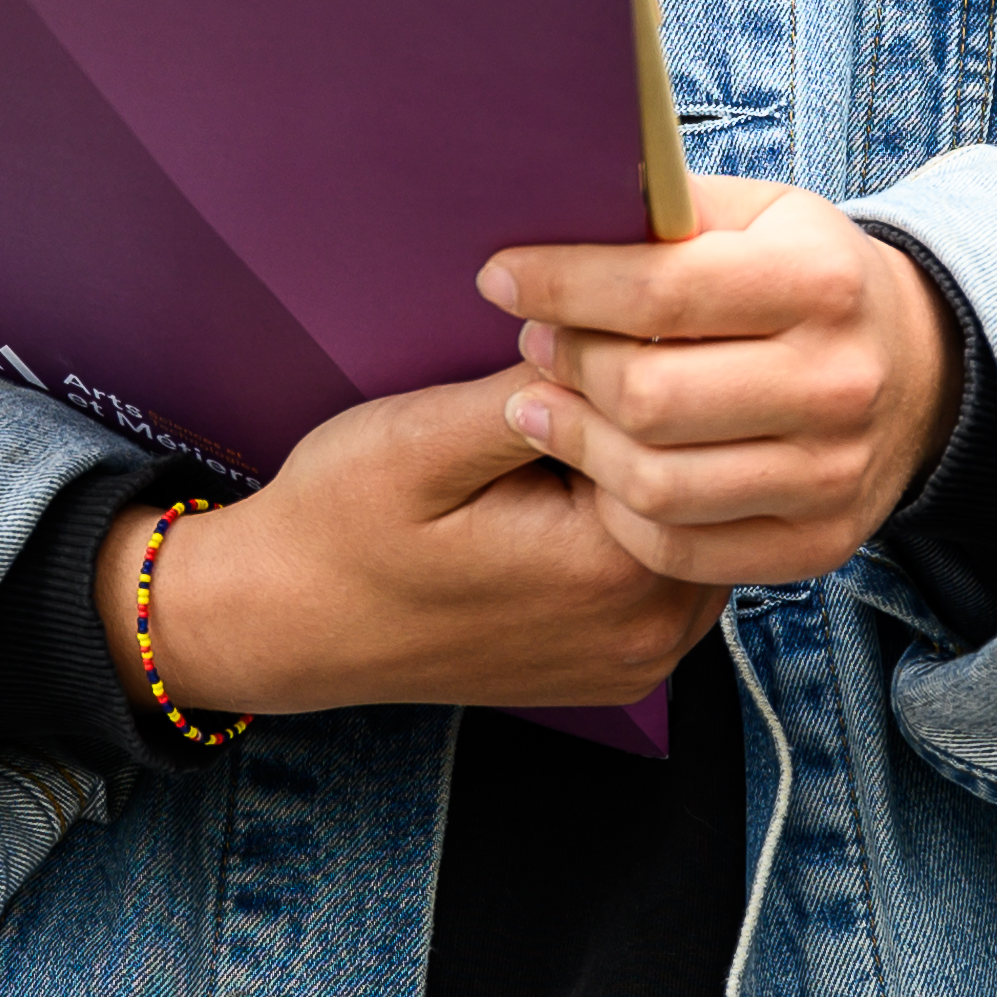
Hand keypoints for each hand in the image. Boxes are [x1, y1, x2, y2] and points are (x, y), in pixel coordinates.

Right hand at [103, 379, 714, 721]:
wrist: (289, 622)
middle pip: (708, 488)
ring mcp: (638, 659)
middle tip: (587, 362)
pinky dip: (641, 525)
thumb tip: (610, 336)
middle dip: (661, 420)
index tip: (593, 328)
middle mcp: (647, 631)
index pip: (689, 437)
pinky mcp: (620, 668)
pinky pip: (670, 575)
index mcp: (610, 570)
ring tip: (580, 418)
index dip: (648, 368)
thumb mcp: (421, 439)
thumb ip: (528, 398)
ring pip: (700, 529)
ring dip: (657, 471)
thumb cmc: (341, 525)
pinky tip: (578, 484)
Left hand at [479, 176, 955, 591]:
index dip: (561, 286)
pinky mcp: (819, 543)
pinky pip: (682, 548)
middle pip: (650, 397)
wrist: (913, 369)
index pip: (659, 293)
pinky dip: (619, 514)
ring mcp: (833, 474)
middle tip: (532, 346)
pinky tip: (596, 470)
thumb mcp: (759, 215)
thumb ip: (671, 211)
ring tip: (538, 408)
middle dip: (568, 367)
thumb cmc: (802, 276)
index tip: (499, 277)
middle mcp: (838, 383)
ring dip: (576, 444)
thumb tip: (559, 202)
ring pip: (657, 484)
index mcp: (820, 282)